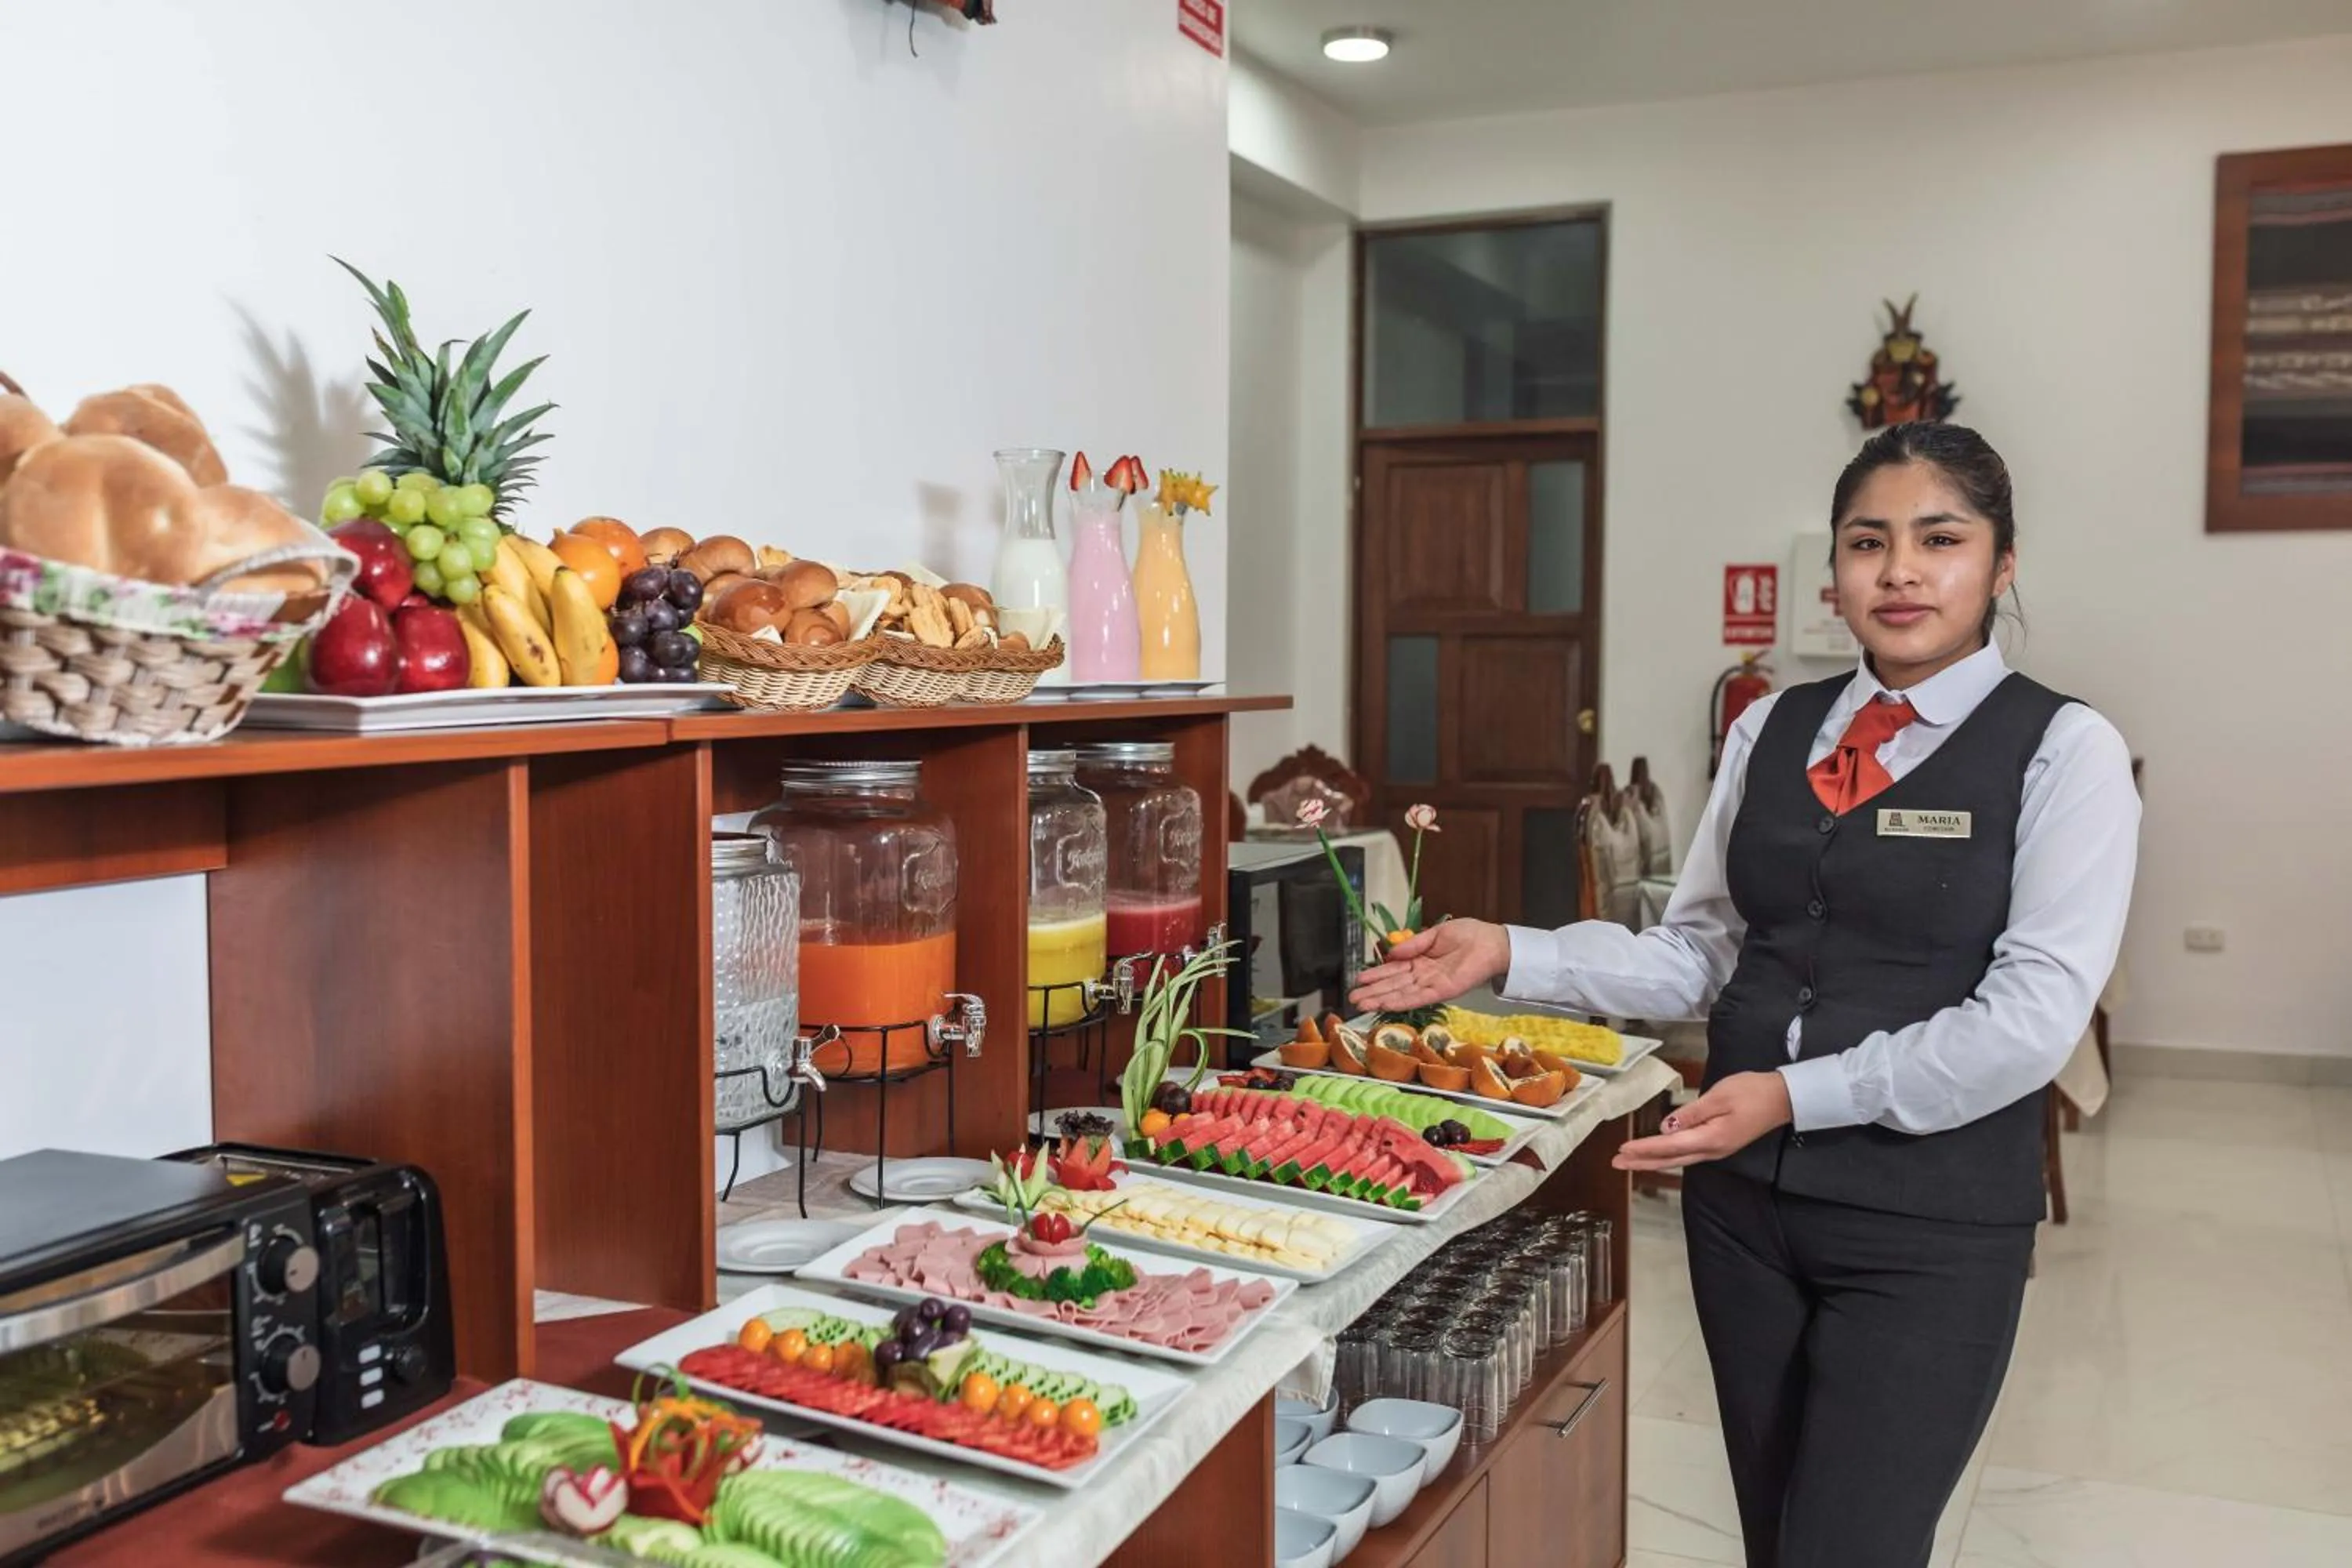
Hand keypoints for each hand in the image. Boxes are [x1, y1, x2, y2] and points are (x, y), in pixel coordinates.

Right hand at [1348, 920, 1511, 1015]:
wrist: (1493, 942)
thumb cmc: (1469, 935)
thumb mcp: (1435, 934)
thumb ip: (1413, 944)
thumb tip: (1390, 952)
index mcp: (1421, 960)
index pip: (1394, 970)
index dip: (1376, 975)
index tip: (1358, 979)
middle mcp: (1424, 975)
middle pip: (1394, 985)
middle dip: (1372, 991)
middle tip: (1352, 998)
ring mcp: (1432, 985)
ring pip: (1401, 993)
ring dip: (1381, 999)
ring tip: (1361, 1004)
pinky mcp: (1443, 991)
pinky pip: (1419, 998)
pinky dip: (1401, 1002)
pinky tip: (1385, 1005)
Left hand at [1612, 1072, 1792, 1171]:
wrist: (1784, 1098)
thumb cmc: (1751, 1091)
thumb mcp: (1719, 1097)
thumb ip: (1691, 1114)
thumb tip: (1665, 1128)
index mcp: (1711, 1138)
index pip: (1670, 1146)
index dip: (1644, 1149)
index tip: (1622, 1151)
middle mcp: (1712, 1150)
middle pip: (1671, 1159)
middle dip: (1642, 1161)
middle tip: (1616, 1162)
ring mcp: (1717, 1150)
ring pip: (1678, 1159)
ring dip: (1653, 1160)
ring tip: (1630, 1160)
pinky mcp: (1720, 1144)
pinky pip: (1688, 1154)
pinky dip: (1668, 1156)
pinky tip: (1659, 1155)